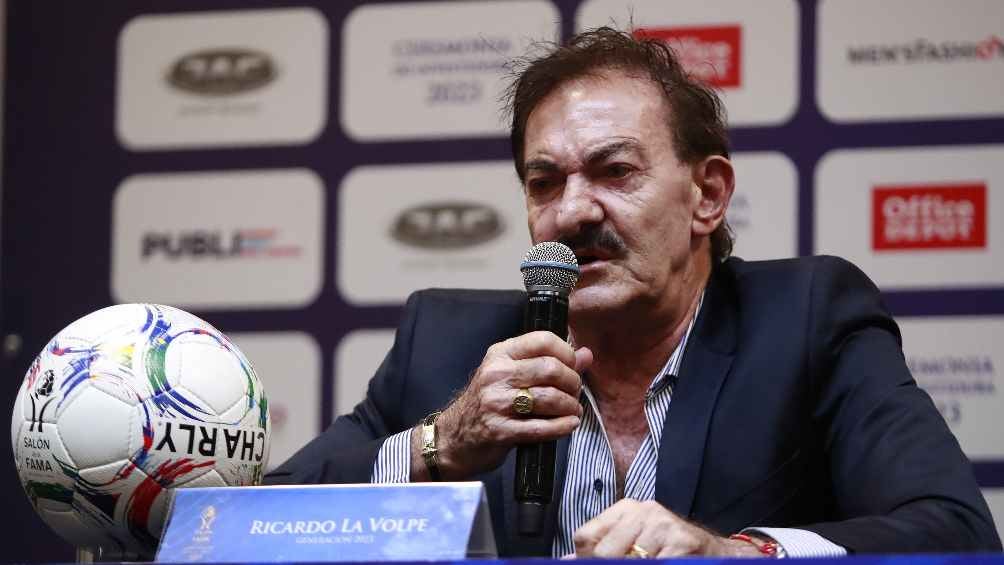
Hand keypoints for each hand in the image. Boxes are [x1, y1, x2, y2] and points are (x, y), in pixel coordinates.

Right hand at [414, 331, 591, 479]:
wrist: (453, 437)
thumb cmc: (486, 403)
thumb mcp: (510, 375)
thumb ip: (548, 362)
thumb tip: (586, 355)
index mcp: (500, 354)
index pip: (543, 340)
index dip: (567, 353)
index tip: (573, 366)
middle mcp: (497, 374)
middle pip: (551, 369)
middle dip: (572, 383)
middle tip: (574, 393)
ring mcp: (496, 403)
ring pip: (550, 398)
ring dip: (570, 406)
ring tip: (572, 410)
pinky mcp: (500, 430)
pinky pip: (542, 428)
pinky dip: (563, 427)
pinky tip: (569, 425)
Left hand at [572, 499, 767, 557]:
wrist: (712, 551)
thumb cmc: (668, 547)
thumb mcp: (632, 540)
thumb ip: (601, 546)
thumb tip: (567, 560)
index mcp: (626, 509)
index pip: (586, 535)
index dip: (585, 558)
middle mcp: (643, 512)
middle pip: (603, 552)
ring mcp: (664, 526)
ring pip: (628, 561)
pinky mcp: (682, 542)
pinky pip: (654, 564)